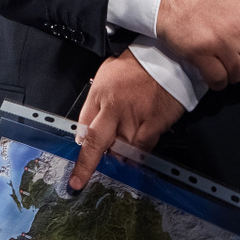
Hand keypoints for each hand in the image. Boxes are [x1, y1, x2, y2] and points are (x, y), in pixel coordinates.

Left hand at [69, 49, 188, 190]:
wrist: (166, 57)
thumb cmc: (135, 66)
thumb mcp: (105, 75)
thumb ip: (93, 103)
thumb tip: (83, 131)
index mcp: (100, 95)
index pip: (83, 126)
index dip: (78, 146)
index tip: (73, 169)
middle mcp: (114, 108)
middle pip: (96, 143)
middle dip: (86, 165)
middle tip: (79, 181)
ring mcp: (134, 118)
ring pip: (120, 150)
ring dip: (117, 157)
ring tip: (118, 157)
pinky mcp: (154, 124)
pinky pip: (142, 150)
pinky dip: (136, 158)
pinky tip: (134, 160)